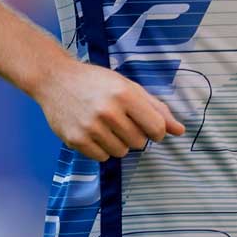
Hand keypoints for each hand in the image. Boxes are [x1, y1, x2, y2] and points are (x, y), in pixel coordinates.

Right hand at [36, 57, 184, 161]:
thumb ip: (156, 108)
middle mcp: (109, 111)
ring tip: (106, 124)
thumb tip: (180, 130)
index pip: (156, 128)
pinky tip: (93, 131)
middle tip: (120, 119)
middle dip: (135, 134)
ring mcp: (91, 126)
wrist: (55, 79)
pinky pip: (102, 157)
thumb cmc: (96, 81)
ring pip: (121, 152)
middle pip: (139, 143)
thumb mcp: (128, 86)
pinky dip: (101, 148)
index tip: (148, 126)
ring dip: (118, 142)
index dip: (156, 130)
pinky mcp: (76, 139)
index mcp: (125, 94)